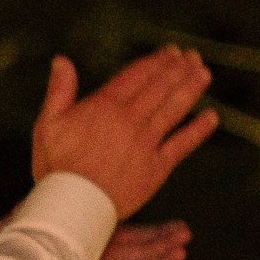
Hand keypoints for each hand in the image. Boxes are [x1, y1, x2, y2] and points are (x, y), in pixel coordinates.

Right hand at [31, 47, 215, 219]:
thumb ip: (59, 91)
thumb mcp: (48, 124)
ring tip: (204, 73)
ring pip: (174, 110)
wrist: (71, 207)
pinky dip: (198, 130)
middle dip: (178, 69)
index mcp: (104, 108)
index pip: (137, 76)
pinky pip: (183, 144)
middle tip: (193, 56)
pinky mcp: (157, 168)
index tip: (171, 51)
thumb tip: (61, 59)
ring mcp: (146, 144)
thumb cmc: (55, 166)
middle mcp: (129, 122)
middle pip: (159, 89)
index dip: (156, 62)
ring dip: (191, 89)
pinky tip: (211, 116)